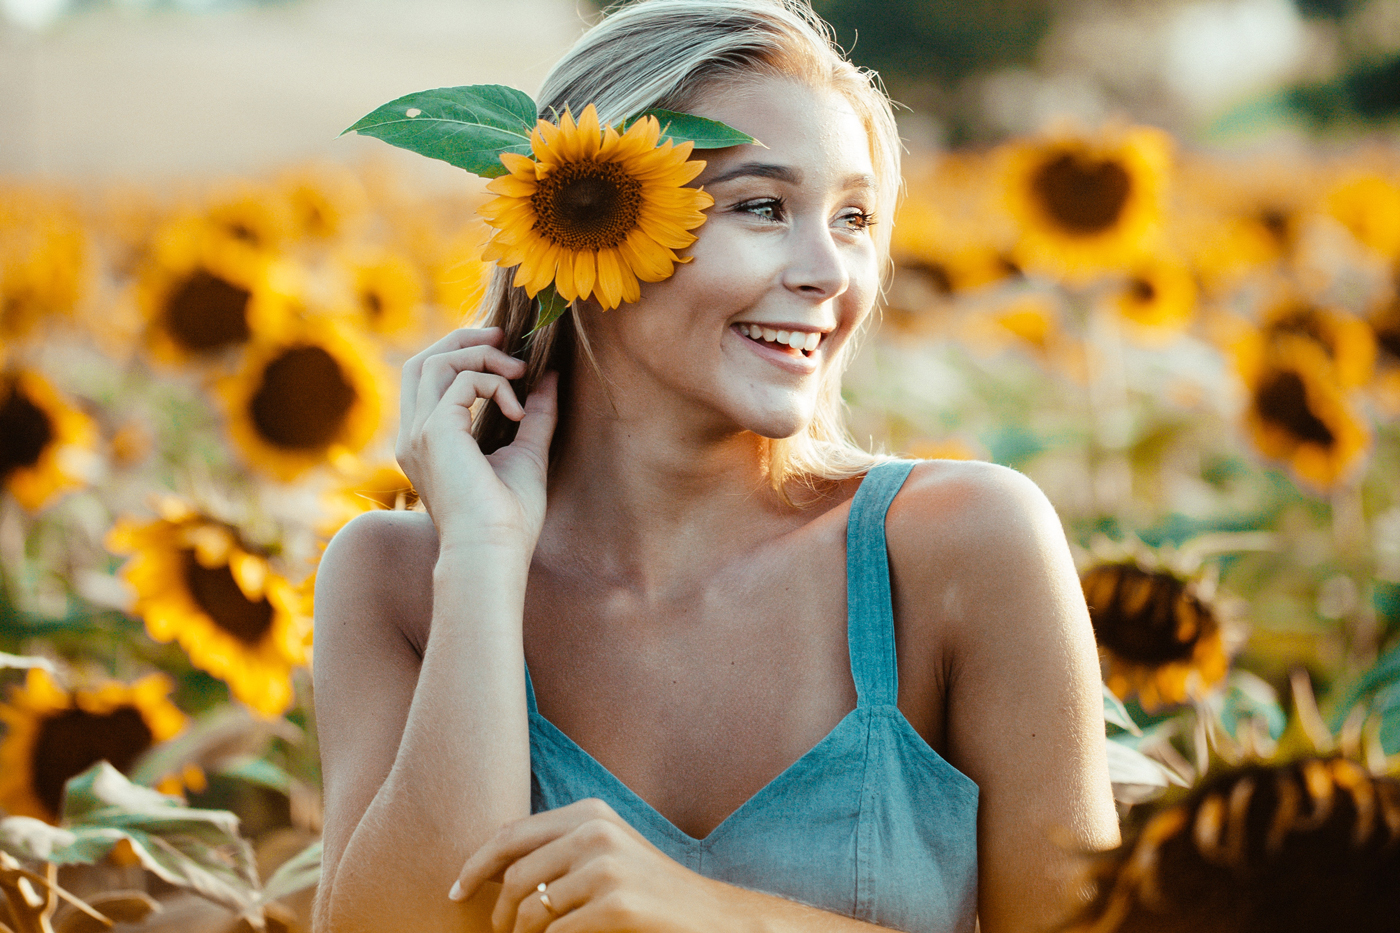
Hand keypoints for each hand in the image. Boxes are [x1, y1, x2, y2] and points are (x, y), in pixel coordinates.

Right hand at [395, 327, 557, 553]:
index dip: (460, 353)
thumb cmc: (508, 518)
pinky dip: (495, 384)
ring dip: (481, 356)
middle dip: (463, 340)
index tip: (503, 349)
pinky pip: (462, 380)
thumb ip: (534, 413)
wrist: (494, 552)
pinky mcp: (435, 431)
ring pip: (435, 362)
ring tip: (519, 371)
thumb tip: (549, 377)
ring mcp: (418, 433)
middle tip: (505, 337)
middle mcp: (413, 435)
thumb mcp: (527, 453)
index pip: (426, 379)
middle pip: (422, 361)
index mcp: (425, 442)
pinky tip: (518, 413)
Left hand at [450, 799, 725, 932]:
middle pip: (514, 875)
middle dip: (498, 911)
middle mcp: (596, 832)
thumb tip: (492, 862)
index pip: (511, 835)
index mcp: (590, 813)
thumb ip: (559, 848)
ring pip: (531, 910)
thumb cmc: (651, 891)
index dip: (475, 864)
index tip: (456, 891)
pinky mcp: (617, 904)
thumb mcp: (605, 854)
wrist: (712, 917)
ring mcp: (608, 867)